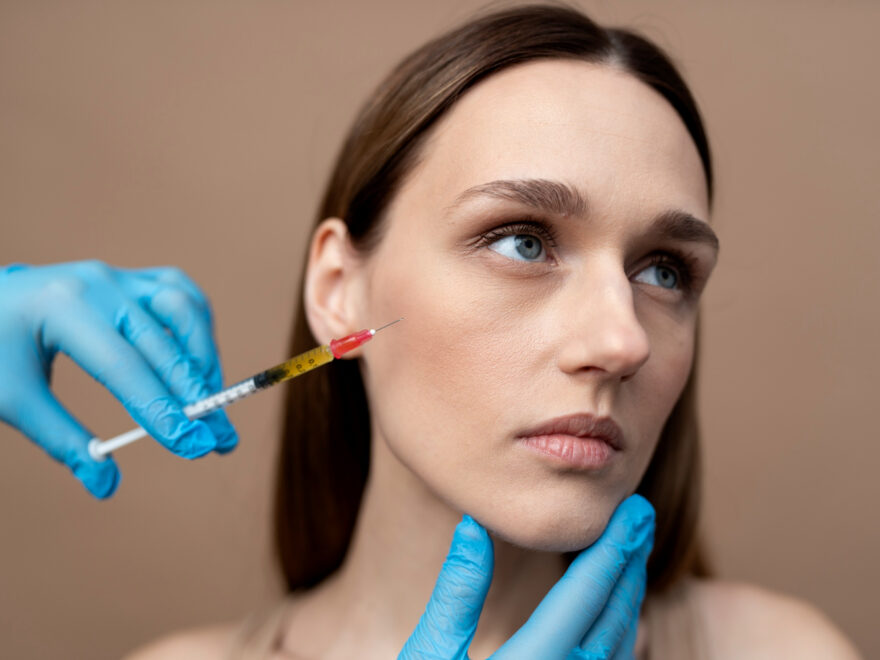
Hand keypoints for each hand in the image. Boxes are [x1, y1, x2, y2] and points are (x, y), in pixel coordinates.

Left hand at [0, 261, 237, 497]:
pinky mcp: (130, 277)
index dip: (163, 411)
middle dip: (198, 398)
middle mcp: (97, 285)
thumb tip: (106, 484)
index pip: (125, 368)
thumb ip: (61, 440)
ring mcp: (118, 276)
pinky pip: (179, 293)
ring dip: (203, 358)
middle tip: (221, 440)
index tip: (195, 447)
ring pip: (183, 309)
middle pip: (163, 344)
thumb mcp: (12, 398)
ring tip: (210, 402)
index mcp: (62, 309)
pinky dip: (197, 327)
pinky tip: (199, 362)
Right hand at [400, 494, 654, 659]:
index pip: (585, 595)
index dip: (613, 547)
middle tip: (642, 516)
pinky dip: (619, 634)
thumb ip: (456, 594)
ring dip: (629, 596)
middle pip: (614, 617)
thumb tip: (473, 525)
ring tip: (631, 554)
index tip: (634, 509)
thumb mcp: (428, 656)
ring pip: (619, 646)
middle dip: (631, 562)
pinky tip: (615, 613)